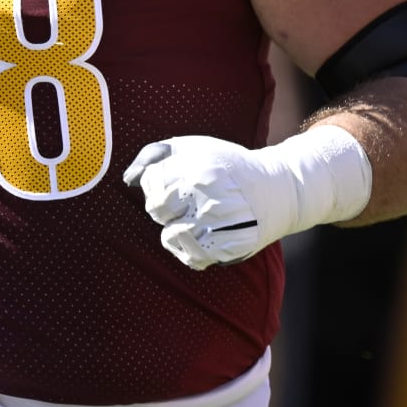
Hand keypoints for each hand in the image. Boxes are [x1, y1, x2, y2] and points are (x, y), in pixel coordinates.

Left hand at [123, 127, 370, 269]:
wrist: (278, 190)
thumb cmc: (228, 165)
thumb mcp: (195, 147)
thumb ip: (156, 156)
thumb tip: (128, 179)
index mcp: (198, 170)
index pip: (151, 186)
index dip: (156, 185)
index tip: (172, 184)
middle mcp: (208, 197)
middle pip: (156, 211)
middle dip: (165, 207)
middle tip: (185, 202)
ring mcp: (220, 225)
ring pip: (170, 238)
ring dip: (175, 229)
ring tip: (192, 219)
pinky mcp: (231, 248)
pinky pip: (191, 258)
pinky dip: (189, 250)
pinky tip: (199, 236)